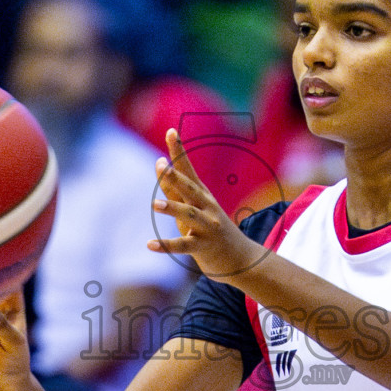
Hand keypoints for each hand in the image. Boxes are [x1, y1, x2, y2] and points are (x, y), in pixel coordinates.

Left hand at [151, 129, 264, 281]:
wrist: (240, 258)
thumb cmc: (210, 229)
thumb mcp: (192, 206)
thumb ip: (174, 187)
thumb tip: (159, 163)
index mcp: (202, 195)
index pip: (188, 169)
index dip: (179, 151)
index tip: (170, 132)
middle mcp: (207, 207)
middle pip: (190, 189)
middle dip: (176, 177)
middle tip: (162, 166)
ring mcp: (207, 227)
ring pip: (189, 215)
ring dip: (172, 208)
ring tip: (155, 204)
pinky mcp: (204, 247)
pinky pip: (184, 246)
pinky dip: (166, 245)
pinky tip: (149, 244)